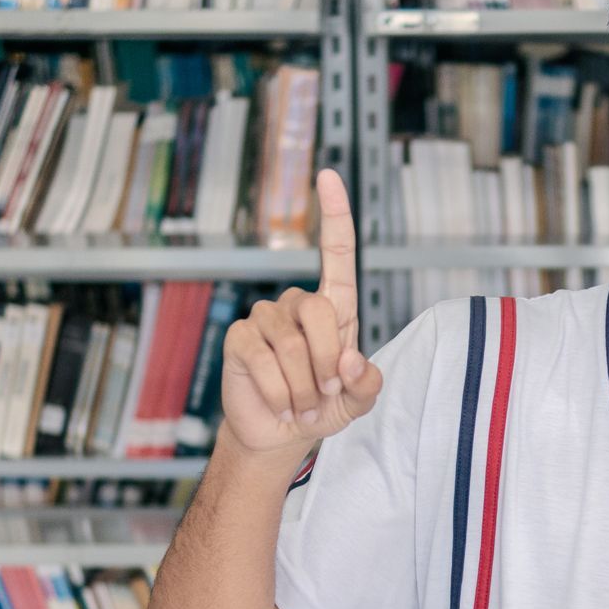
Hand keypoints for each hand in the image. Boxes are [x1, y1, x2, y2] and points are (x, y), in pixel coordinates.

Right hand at [220, 168, 382, 457]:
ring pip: (293, 347)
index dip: (333, 214)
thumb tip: (351, 362)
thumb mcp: (357, 401)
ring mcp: (265, 317)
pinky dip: (280, 393)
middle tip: (324, 395)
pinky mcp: (240, 337)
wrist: (280, 433)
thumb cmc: (324, 407)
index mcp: (334, 308)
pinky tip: (281, 404)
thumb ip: (367, 383)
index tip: (328, 175)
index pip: (336, 253)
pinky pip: (264, 361)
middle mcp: (297, 303)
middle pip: (320, 314)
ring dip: (304, 389)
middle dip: (327, 365)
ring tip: (302, 406)